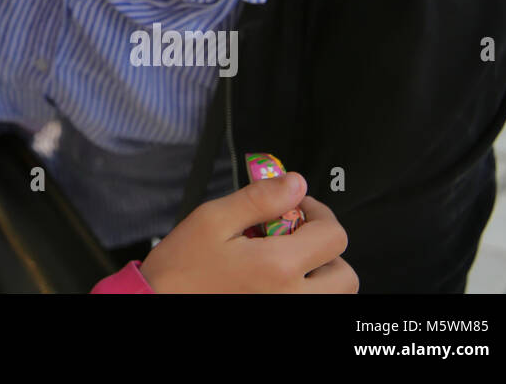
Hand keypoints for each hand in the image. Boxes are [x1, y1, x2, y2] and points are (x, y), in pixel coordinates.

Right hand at [138, 173, 358, 292]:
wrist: (160, 302)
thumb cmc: (182, 267)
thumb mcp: (213, 219)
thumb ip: (259, 199)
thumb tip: (295, 184)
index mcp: (278, 266)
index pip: (334, 236)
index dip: (318, 212)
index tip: (296, 206)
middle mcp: (292, 297)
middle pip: (345, 273)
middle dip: (325, 248)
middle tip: (296, 236)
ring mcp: (288, 312)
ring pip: (335, 297)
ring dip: (321, 275)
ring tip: (288, 262)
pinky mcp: (281, 322)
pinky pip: (312, 306)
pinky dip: (305, 292)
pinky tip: (278, 282)